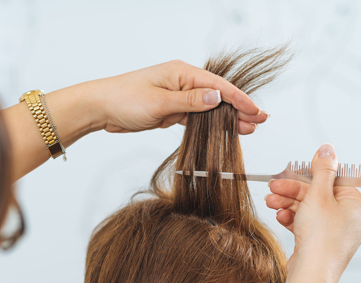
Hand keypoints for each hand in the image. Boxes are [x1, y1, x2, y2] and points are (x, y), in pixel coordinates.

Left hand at [94, 60, 267, 134]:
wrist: (100, 108)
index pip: (218, 85)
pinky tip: (222, 131)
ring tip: (247, 129)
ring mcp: (176, 95)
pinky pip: (194, 116)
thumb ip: (189, 101)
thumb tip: (218, 97)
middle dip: (239, 108)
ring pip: (207, 107)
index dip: (239, 99)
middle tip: (260, 121)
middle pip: (217, 95)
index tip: (256, 111)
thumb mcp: (159, 102)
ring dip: (226, 118)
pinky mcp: (169, 109)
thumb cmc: (124, 99)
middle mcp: (182, 81)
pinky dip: (209, 123)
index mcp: (181, 73)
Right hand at [264, 144, 360, 281]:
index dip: (308, 176)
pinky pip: (307, 224)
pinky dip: (293, 219)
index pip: (332, 180)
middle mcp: (349, 218)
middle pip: (318, 195)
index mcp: (357, 205)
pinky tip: (281, 217)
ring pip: (309, 210)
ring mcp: (336, 233)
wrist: (311, 274)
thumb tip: (327, 149)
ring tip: (271, 202)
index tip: (290, 172)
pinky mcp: (321, 244)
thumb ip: (322, 170)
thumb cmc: (320, 239)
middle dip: (292, 191)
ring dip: (288, 203)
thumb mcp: (318, 195)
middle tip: (273, 186)